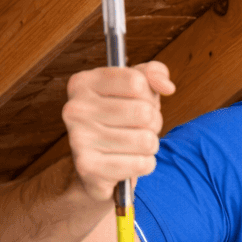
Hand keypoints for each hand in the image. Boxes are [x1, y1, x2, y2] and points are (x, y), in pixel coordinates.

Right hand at [62, 61, 175, 203]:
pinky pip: (142, 164)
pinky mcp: (89, 167)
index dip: (149, 95)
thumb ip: (153, 74)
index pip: (137, 82)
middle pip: (144, 112)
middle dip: (153, 123)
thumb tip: (167, 86)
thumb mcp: (136, 90)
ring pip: (146, 140)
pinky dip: (145, 165)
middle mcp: (75, 109)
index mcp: (83, 83)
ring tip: (134, 145)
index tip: (140, 102)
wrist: (97, 168)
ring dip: (150, 145)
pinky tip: (129, 162)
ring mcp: (78, 138)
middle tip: (140, 128)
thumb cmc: (121, 121)